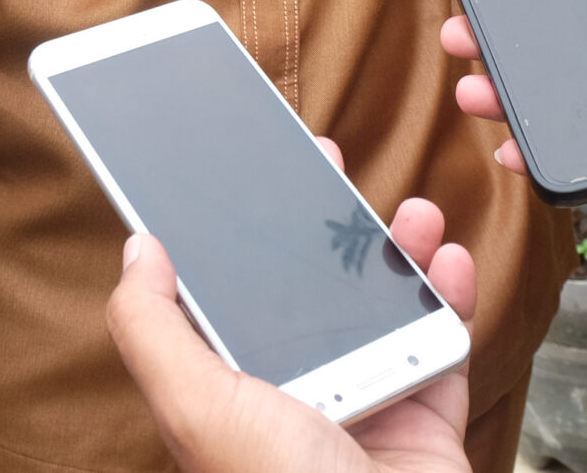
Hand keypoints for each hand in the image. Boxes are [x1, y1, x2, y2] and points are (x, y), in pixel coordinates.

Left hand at [107, 191, 474, 472]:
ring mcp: (362, 403)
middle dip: (323, 226)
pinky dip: (450, 297)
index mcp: (230, 391)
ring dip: (397, 250)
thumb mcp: (196, 406)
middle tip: (331, 169)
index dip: (234, 235)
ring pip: (380, 307)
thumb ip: (153, 327)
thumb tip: (136, 249)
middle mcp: (295, 394)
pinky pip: (441, 343)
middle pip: (308, 290)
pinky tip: (448, 259)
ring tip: (411, 213)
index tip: (247, 176)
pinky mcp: (422, 417)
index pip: (225, 296)